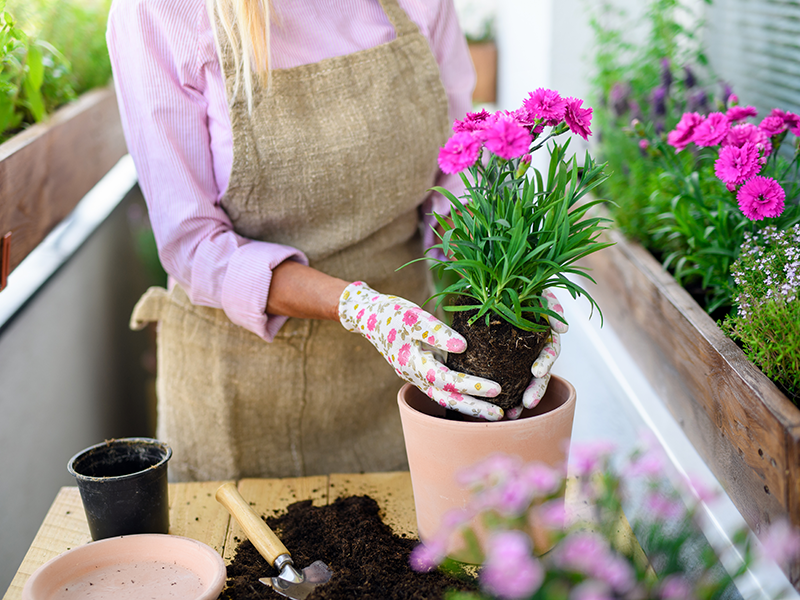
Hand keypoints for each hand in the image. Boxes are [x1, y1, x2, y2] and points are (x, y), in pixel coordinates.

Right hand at [338, 282, 505, 419]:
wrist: (369, 317)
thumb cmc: (392, 314)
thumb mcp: (413, 317)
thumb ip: (437, 332)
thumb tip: (463, 346)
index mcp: (413, 364)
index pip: (446, 380)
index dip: (470, 386)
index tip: (495, 389)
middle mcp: (415, 376)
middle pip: (447, 399)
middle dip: (474, 409)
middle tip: (501, 414)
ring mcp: (418, 376)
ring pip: (445, 398)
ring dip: (469, 407)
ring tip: (494, 413)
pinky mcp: (423, 371)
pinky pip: (444, 389)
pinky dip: (461, 395)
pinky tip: (479, 396)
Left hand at [505, 289, 568, 418]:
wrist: (491, 280)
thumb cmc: (516, 282)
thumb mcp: (535, 289)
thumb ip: (551, 303)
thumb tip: (563, 331)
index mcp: (543, 330)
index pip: (550, 350)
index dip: (545, 362)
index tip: (537, 371)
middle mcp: (534, 345)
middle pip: (540, 371)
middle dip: (535, 388)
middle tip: (527, 402)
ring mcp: (520, 352)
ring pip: (525, 379)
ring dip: (523, 397)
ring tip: (515, 413)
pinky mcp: (503, 357)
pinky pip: (508, 378)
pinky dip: (507, 394)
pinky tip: (503, 409)